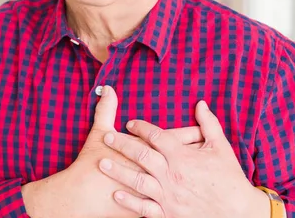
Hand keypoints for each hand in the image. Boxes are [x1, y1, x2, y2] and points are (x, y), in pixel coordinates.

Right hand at [22, 86, 204, 217]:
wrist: (80, 197)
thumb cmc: (90, 164)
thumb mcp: (99, 133)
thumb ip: (106, 110)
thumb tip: (108, 89)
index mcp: (145, 151)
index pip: (174, 139)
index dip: (189, 134)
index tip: (201, 130)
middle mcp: (152, 171)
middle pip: (183, 160)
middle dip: (199, 154)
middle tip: (213, 148)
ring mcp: (151, 191)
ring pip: (180, 183)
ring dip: (193, 177)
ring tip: (208, 172)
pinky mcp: (147, 209)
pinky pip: (169, 204)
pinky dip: (181, 199)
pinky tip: (191, 197)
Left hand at [98, 100, 268, 217]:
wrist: (238, 212)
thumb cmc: (229, 178)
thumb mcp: (221, 147)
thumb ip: (208, 123)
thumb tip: (200, 103)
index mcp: (183, 156)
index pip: (156, 136)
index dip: (141, 128)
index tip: (130, 123)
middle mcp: (172, 175)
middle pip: (141, 155)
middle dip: (122, 145)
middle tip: (107, 138)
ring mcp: (168, 195)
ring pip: (138, 181)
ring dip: (118, 171)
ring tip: (102, 163)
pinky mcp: (169, 213)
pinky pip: (145, 208)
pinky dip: (130, 202)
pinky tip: (117, 194)